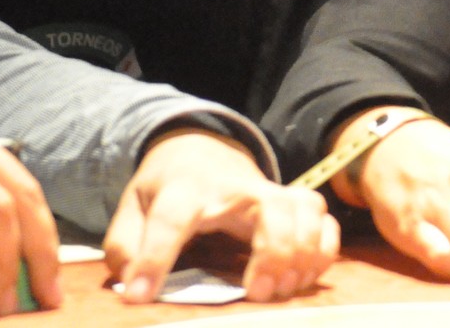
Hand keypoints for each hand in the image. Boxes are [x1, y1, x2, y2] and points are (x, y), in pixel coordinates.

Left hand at [103, 128, 337, 303]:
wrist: (201, 153)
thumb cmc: (168, 188)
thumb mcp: (132, 207)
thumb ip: (125, 243)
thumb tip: (130, 281)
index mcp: (186, 189)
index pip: (172, 220)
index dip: (155, 259)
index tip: (140, 296)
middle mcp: (237, 189)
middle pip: (271, 209)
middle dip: (273, 254)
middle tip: (256, 294)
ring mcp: (272, 193)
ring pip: (307, 211)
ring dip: (304, 254)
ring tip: (280, 290)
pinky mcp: (293, 204)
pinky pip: (325, 221)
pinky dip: (324, 250)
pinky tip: (304, 276)